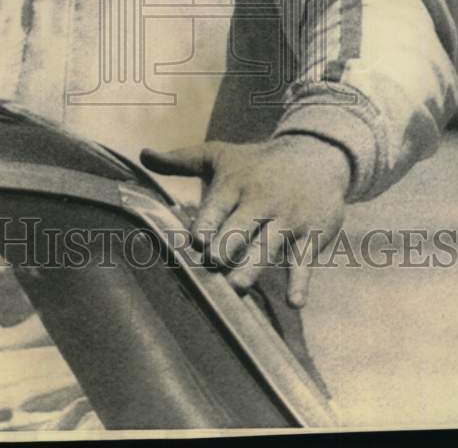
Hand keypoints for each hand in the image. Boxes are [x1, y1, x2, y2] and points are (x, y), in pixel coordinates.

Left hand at [140, 135, 350, 307]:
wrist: (315, 156)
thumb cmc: (256, 162)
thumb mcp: (220, 155)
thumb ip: (180, 160)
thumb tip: (142, 155)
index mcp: (235, 184)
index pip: (219, 205)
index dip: (208, 222)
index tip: (197, 239)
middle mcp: (260, 201)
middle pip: (242, 227)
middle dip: (228, 244)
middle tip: (215, 261)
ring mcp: (287, 219)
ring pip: (269, 245)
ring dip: (254, 265)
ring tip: (238, 285)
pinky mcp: (311, 235)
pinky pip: (304, 260)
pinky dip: (301, 281)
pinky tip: (295, 302)